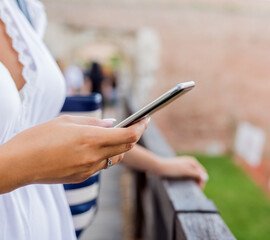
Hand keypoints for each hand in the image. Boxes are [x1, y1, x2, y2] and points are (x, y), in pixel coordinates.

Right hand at [0, 115, 149, 192]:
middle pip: (127, 147)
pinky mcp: (82, 177)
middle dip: (134, 135)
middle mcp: (94, 156)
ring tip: (114, 135)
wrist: (18, 165)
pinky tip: (94, 148)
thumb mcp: (65, 121)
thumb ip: (93, 122)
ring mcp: (89, 169)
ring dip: (119, 147)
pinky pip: (101, 166)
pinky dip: (105, 156)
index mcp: (90, 138)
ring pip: (115, 158)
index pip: (128, 135)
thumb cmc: (37, 138)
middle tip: (135, 125)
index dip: (141, 127)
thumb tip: (112, 123)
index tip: (146, 119)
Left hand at [155, 156, 207, 188]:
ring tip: (190, 189)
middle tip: (195, 191)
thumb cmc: (172, 169)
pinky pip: (187, 176)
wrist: (158, 168)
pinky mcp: (179, 170)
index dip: (202, 181)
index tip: (199, 190)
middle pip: (198, 174)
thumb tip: (206, 177)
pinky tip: (185, 186)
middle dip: (198, 182)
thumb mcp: (186, 171)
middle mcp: (190, 163)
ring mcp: (184, 166)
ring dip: (193, 182)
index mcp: (193, 162)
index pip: (202, 172)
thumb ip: (196, 174)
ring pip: (193, 176)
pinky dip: (188, 181)